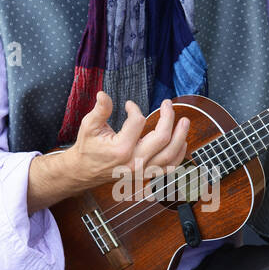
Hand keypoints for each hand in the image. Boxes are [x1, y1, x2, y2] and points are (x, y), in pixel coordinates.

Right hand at [68, 91, 189, 189]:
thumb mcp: (89, 126)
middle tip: (168, 104)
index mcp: (121, 149)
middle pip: (162, 138)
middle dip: (168, 118)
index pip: (138, 122)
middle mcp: (134, 161)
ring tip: (185, 121)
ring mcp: (141, 170)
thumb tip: (104, 94)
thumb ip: (100, 110)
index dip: (135, 109)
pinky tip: (182, 143)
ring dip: (181, 136)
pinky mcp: (144, 175)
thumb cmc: (87, 148)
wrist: (83, 171)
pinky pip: (168, 168)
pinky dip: (178, 156)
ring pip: (170, 155)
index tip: (130, 105)